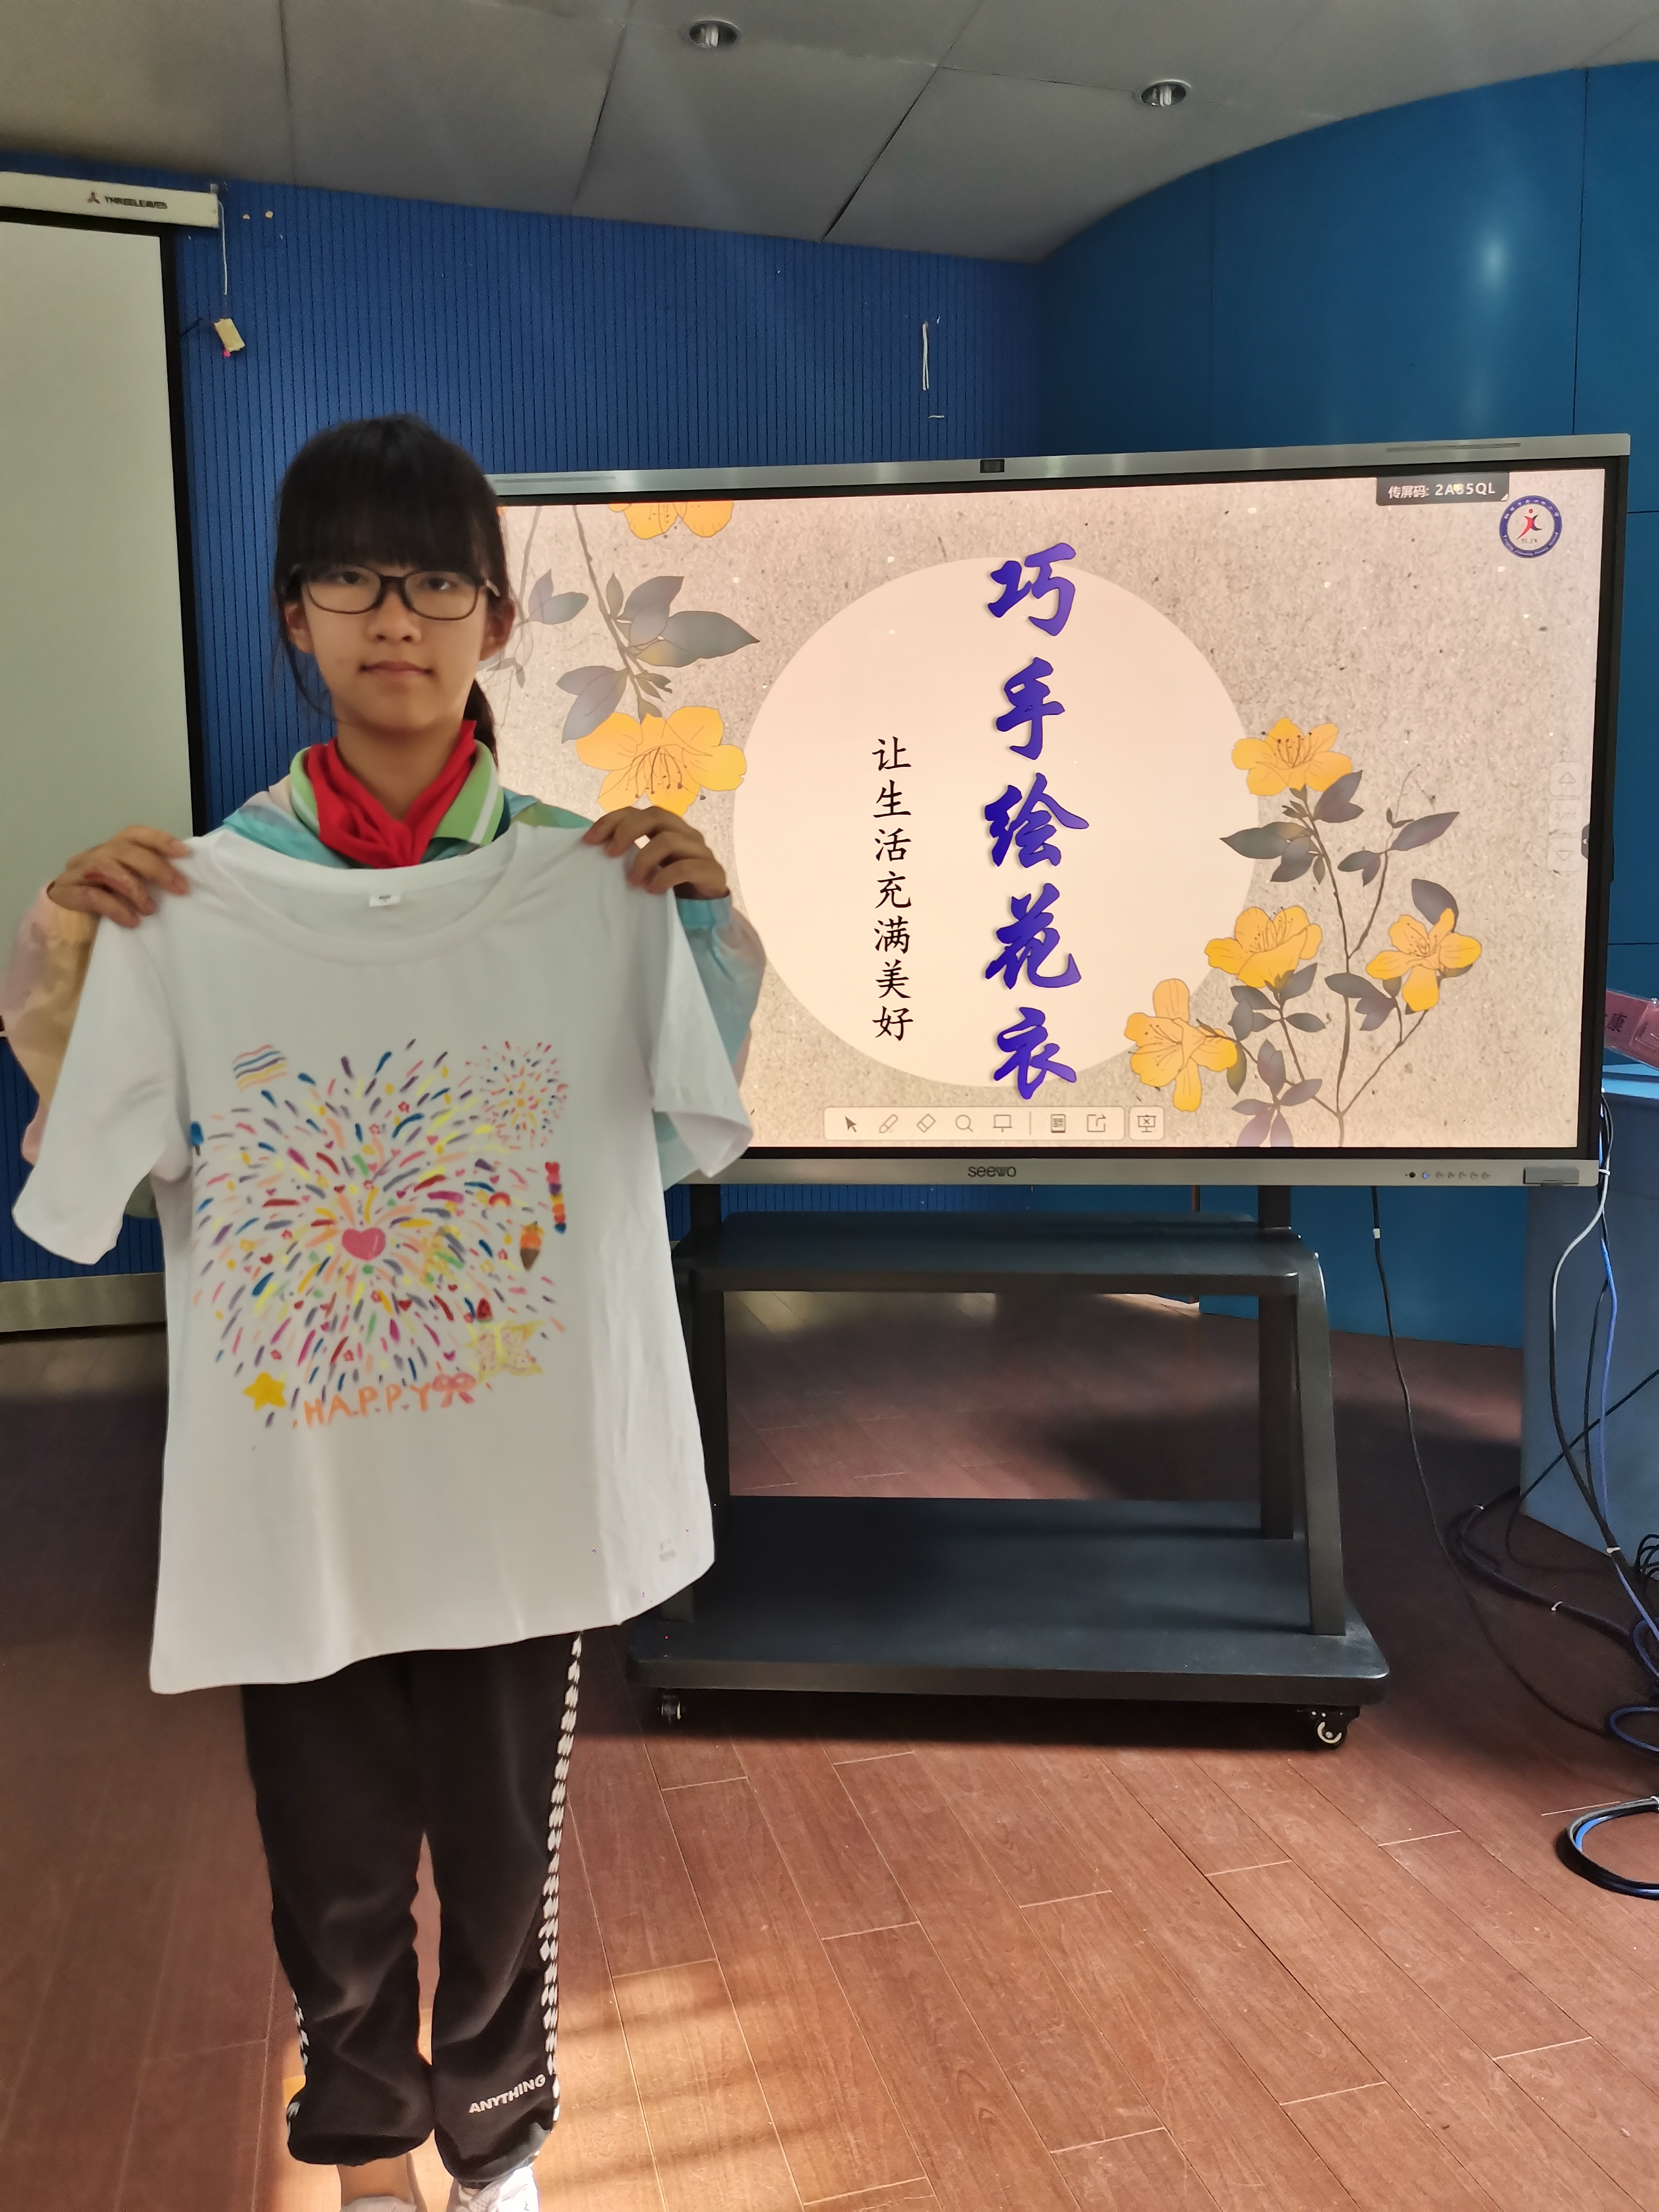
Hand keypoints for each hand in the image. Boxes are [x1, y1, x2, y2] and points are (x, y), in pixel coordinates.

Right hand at [47, 826, 190, 928]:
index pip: (134, 834)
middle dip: (157, 868)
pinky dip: (116, 908)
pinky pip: (93, 896)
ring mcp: (76, 872)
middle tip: (180, 888)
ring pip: (107, 868)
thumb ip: (144, 877)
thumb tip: (180, 877)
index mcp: (110, 850)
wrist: (65, 925)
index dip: (159, 839)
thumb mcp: (128, 887)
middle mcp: (93, 855)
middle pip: (125, 850)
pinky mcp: (65, 893)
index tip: (184, 853)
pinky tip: (132, 921)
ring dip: (135, 889)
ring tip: (150, 909)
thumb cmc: (103, 904)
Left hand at [582, 808, 728, 899]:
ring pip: (669, 839)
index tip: (589, 841)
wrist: (705, 913)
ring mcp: (700, 851)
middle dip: (627, 832)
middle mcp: (685, 834)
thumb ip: (628, 855)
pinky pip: (686, 867)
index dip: (611, 821)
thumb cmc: (669, 889)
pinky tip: (652, 890)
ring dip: (644, 859)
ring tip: (633, 881)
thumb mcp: (645, 868)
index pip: (637, 811)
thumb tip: (592, 848)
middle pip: (655, 815)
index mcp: (667, 829)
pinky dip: (664, 877)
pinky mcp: (712, 872)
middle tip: (610, 854)